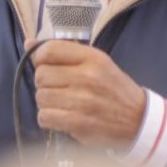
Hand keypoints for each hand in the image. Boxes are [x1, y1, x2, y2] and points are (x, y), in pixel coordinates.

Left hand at [30, 39, 146, 148]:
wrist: (138, 121)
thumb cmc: (114, 89)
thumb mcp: (98, 63)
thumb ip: (65, 52)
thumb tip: (28, 43)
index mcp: (93, 58)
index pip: (50, 50)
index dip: (39, 57)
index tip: (45, 64)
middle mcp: (87, 77)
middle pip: (41, 75)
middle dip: (45, 82)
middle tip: (59, 87)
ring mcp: (82, 101)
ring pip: (41, 97)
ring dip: (47, 102)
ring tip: (62, 103)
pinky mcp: (78, 123)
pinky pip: (44, 117)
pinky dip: (49, 118)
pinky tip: (62, 116)